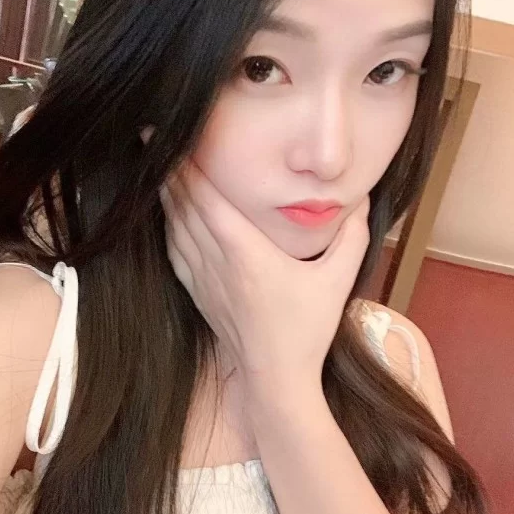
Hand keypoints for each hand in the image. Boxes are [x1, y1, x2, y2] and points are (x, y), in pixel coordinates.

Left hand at [160, 160, 369, 387]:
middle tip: (152, 137)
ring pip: (174, 227)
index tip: (171, 139)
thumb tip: (361, 199)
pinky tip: (167, 213)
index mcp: (246, 253)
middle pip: (183, 207)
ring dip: (165, 195)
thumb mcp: (338, 280)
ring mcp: (203, 280)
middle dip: (167, 169)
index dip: (186, 166)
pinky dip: (167, 226)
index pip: (207, 199)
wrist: (276, 376)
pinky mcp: (198, 294)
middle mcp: (217, 262)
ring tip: (157, 165)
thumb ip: (352, 236)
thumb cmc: (307, 329)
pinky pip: (174, 252)